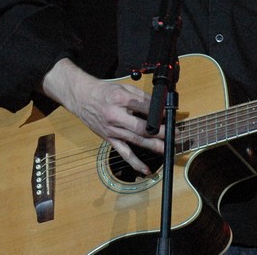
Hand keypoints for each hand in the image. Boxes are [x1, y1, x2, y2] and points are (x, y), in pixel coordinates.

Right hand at [42, 58, 164, 174]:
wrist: (81, 98)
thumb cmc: (103, 92)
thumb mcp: (124, 88)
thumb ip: (142, 97)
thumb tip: (159, 106)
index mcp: (120, 100)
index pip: (145, 107)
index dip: (160, 112)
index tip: (170, 115)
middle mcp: (116, 117)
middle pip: (142, 127)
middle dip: (161, 132)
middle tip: (174, 133)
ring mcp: (112, 130)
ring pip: (136, 141)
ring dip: (154, 146)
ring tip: (167, 149)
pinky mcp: (109, 139)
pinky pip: (123, 152)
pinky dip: (135, 162)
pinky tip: (145, 169)